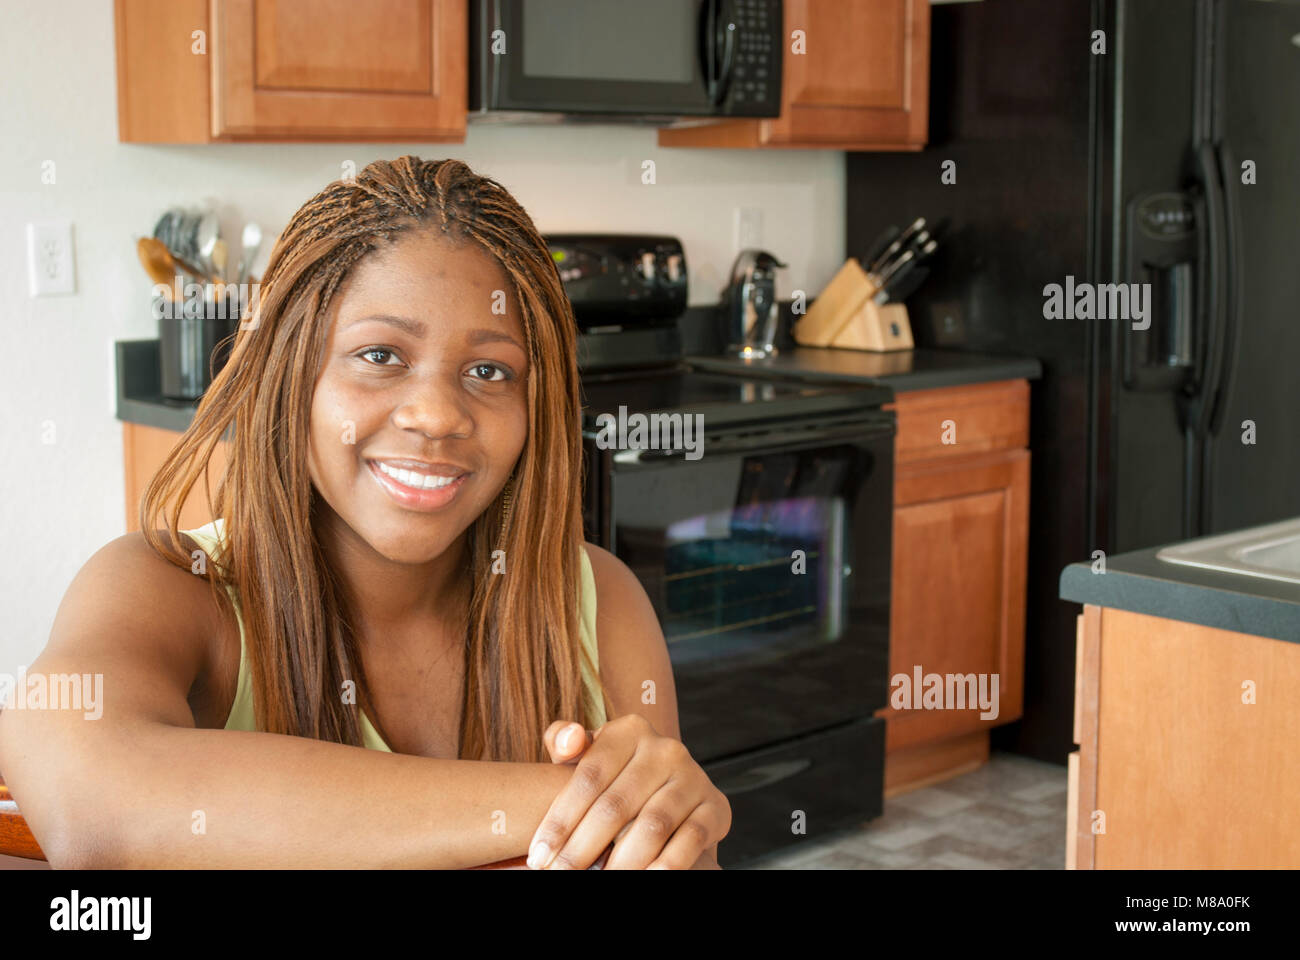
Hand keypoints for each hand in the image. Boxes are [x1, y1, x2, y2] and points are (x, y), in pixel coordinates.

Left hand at [528, 714, 730, 869]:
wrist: (672, 786)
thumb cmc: (615, 774)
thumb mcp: (589, 752)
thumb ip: (565, 741)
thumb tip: (568, 740)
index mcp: (630, 730)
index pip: (588, 777)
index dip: (560, 820)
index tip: (538, 855)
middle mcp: (665, 749)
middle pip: (615, 806)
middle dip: (581, 849)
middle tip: (560, 874)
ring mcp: (693, 778)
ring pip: (651, 828)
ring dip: (620, 863)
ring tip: (597, 881)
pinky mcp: (715, 808)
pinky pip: (688, 842)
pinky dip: (664, 866)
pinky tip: (642, 878)